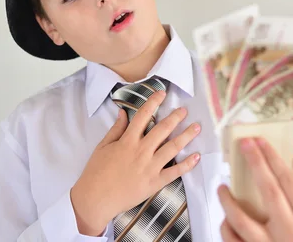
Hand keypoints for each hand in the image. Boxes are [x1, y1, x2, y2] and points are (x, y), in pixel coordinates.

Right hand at [70, 90, 201, 235]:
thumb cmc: (96, 172)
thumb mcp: (102, 146)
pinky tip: (196, 156)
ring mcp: (150, 167)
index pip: (143, 116)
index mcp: (127, 141)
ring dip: (186, 136)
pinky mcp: (155, 182)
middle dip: (175, 117)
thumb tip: (124, 112)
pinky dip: (187, 164)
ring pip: (172, 148)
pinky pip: (175, 172)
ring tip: (196, 127)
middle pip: (162, 129)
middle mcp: (141, 151)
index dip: (153, 102)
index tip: (162, 93)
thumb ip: (116, 129)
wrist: (96, 198)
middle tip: (185, 110)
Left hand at [217, 138, 292, 241]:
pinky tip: (225, 217)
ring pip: (243, 220)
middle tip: (244, 145)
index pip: (288, 181)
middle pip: (269, 191)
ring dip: (228, 200)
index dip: (272, 158)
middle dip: (255, 163)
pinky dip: (226, 226)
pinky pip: (233, 240)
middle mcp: (291, 232)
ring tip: (222, 187)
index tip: (259, 142)